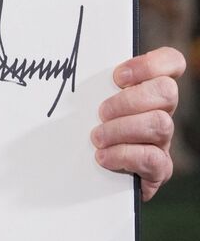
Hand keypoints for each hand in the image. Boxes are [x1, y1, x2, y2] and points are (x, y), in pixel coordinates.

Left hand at [91, 46, 185, 199]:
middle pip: (167, 92)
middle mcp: (160, 112)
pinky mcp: (158, 169)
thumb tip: (68, 70)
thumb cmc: (84, 130)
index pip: (171, 63)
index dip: (151, 64)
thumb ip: (89, 86)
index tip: (118, 76)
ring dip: (122, 129)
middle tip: (101, 112)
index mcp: (147, 90)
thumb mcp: (86, 103)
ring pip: (161, 124)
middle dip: (129, 100)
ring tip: (97, 137)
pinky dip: (124, 156)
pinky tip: (103, 157)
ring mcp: (162, 141)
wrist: (87, 177)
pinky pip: (153, 158)